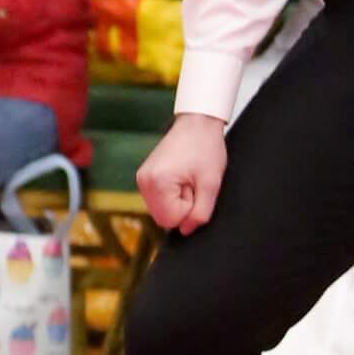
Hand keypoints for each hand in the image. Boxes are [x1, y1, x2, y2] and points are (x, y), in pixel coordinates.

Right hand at [138, 113, 228, 232]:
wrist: (196, 124)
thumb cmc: (205, 148)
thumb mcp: (211, 184)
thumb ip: (200, 213)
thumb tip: (186, 230)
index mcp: (158, 183)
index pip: (170, 221)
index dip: (189, 211)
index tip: (195, 189)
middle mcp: (143, 181)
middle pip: (162, 217)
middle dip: (181, 206)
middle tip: (192, 184)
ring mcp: (141, 178)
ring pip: (160, 209)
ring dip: (176, 201)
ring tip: (186, 179)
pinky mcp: (144, 176)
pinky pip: (157, 199)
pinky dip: (170, 195)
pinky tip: (179, 177)